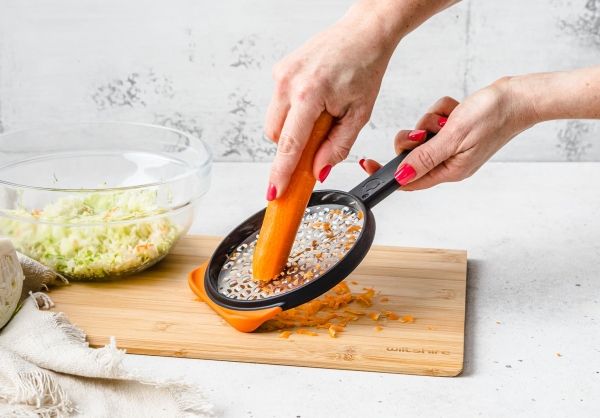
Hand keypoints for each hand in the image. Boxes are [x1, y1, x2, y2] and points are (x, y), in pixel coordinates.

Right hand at [264, 9, 399, 198]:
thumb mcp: (359, 114)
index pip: (289, 144)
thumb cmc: (364, 68)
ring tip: (319, 115)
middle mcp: (288, 83)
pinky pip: (278, 105)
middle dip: (291, 147)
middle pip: (275, 136)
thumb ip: (338, 146)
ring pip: (273, 122)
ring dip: (292, 129)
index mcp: (309, 94)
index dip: (280, 173)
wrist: (362, 33)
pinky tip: (314, 101)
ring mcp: (280, 74)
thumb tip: (319, 170)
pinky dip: (293, 112)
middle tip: (318, 141)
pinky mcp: (279, 70)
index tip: (274, 192)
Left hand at [360, 78, 537, 189]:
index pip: (409, 180)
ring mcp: (452, 145)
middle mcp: (449, 161)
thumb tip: (402, 175)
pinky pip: (434, 120)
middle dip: (413, 138)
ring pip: (421, 134)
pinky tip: (456, 110)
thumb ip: (426, 158)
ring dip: (430, 121)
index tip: (367, 164)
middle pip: (411, 154)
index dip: (386, 174)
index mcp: (449, 170)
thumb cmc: (493, 117)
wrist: (519, 96)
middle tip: (424, 131)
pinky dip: (442, 111)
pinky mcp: (455, 130)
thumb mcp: (453, 138)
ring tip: (449, 118)